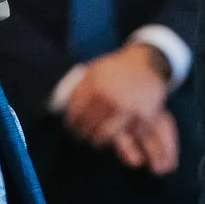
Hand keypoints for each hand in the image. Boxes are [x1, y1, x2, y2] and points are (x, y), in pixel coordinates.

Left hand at [64, 44, 178, 174]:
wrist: (147, 63)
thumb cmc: (117, 68)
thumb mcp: (95, 69)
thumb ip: (78, 86)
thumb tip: (56, 105)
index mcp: (95, 83)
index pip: (75, 111)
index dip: (70, 123)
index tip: (70, 127)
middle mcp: (110, 96)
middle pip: (88, 125)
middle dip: (82, 133)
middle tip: (80, 137)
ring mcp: (127, 107)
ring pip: (105, 134)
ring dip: (97, 140)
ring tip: (94, 140)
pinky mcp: (142, 117)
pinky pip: (126, 134)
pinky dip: (119, 138)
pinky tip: (114, 136)